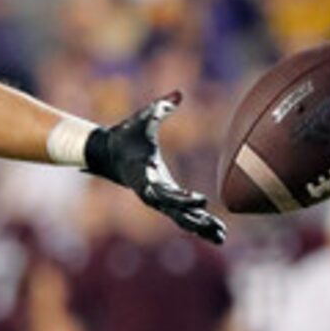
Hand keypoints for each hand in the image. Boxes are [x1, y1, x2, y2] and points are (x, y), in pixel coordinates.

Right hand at [81, 95, 226, 243]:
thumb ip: (161, 106)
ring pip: (179, 217)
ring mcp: (156, 197)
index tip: (202, 201)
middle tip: (216, 228)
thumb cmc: (126, 135)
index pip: (165, 190)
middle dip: (195, 220)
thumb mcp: (143, 118)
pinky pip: (179, 214)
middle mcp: (151, 191)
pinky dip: (196, 222)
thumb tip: (179, 93)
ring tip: (221, 237)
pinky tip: (213, 230)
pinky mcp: (161, 198)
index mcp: (146, 174)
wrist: (107, 153)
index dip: (183, 197)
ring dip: (200, 227)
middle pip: (175, 211)